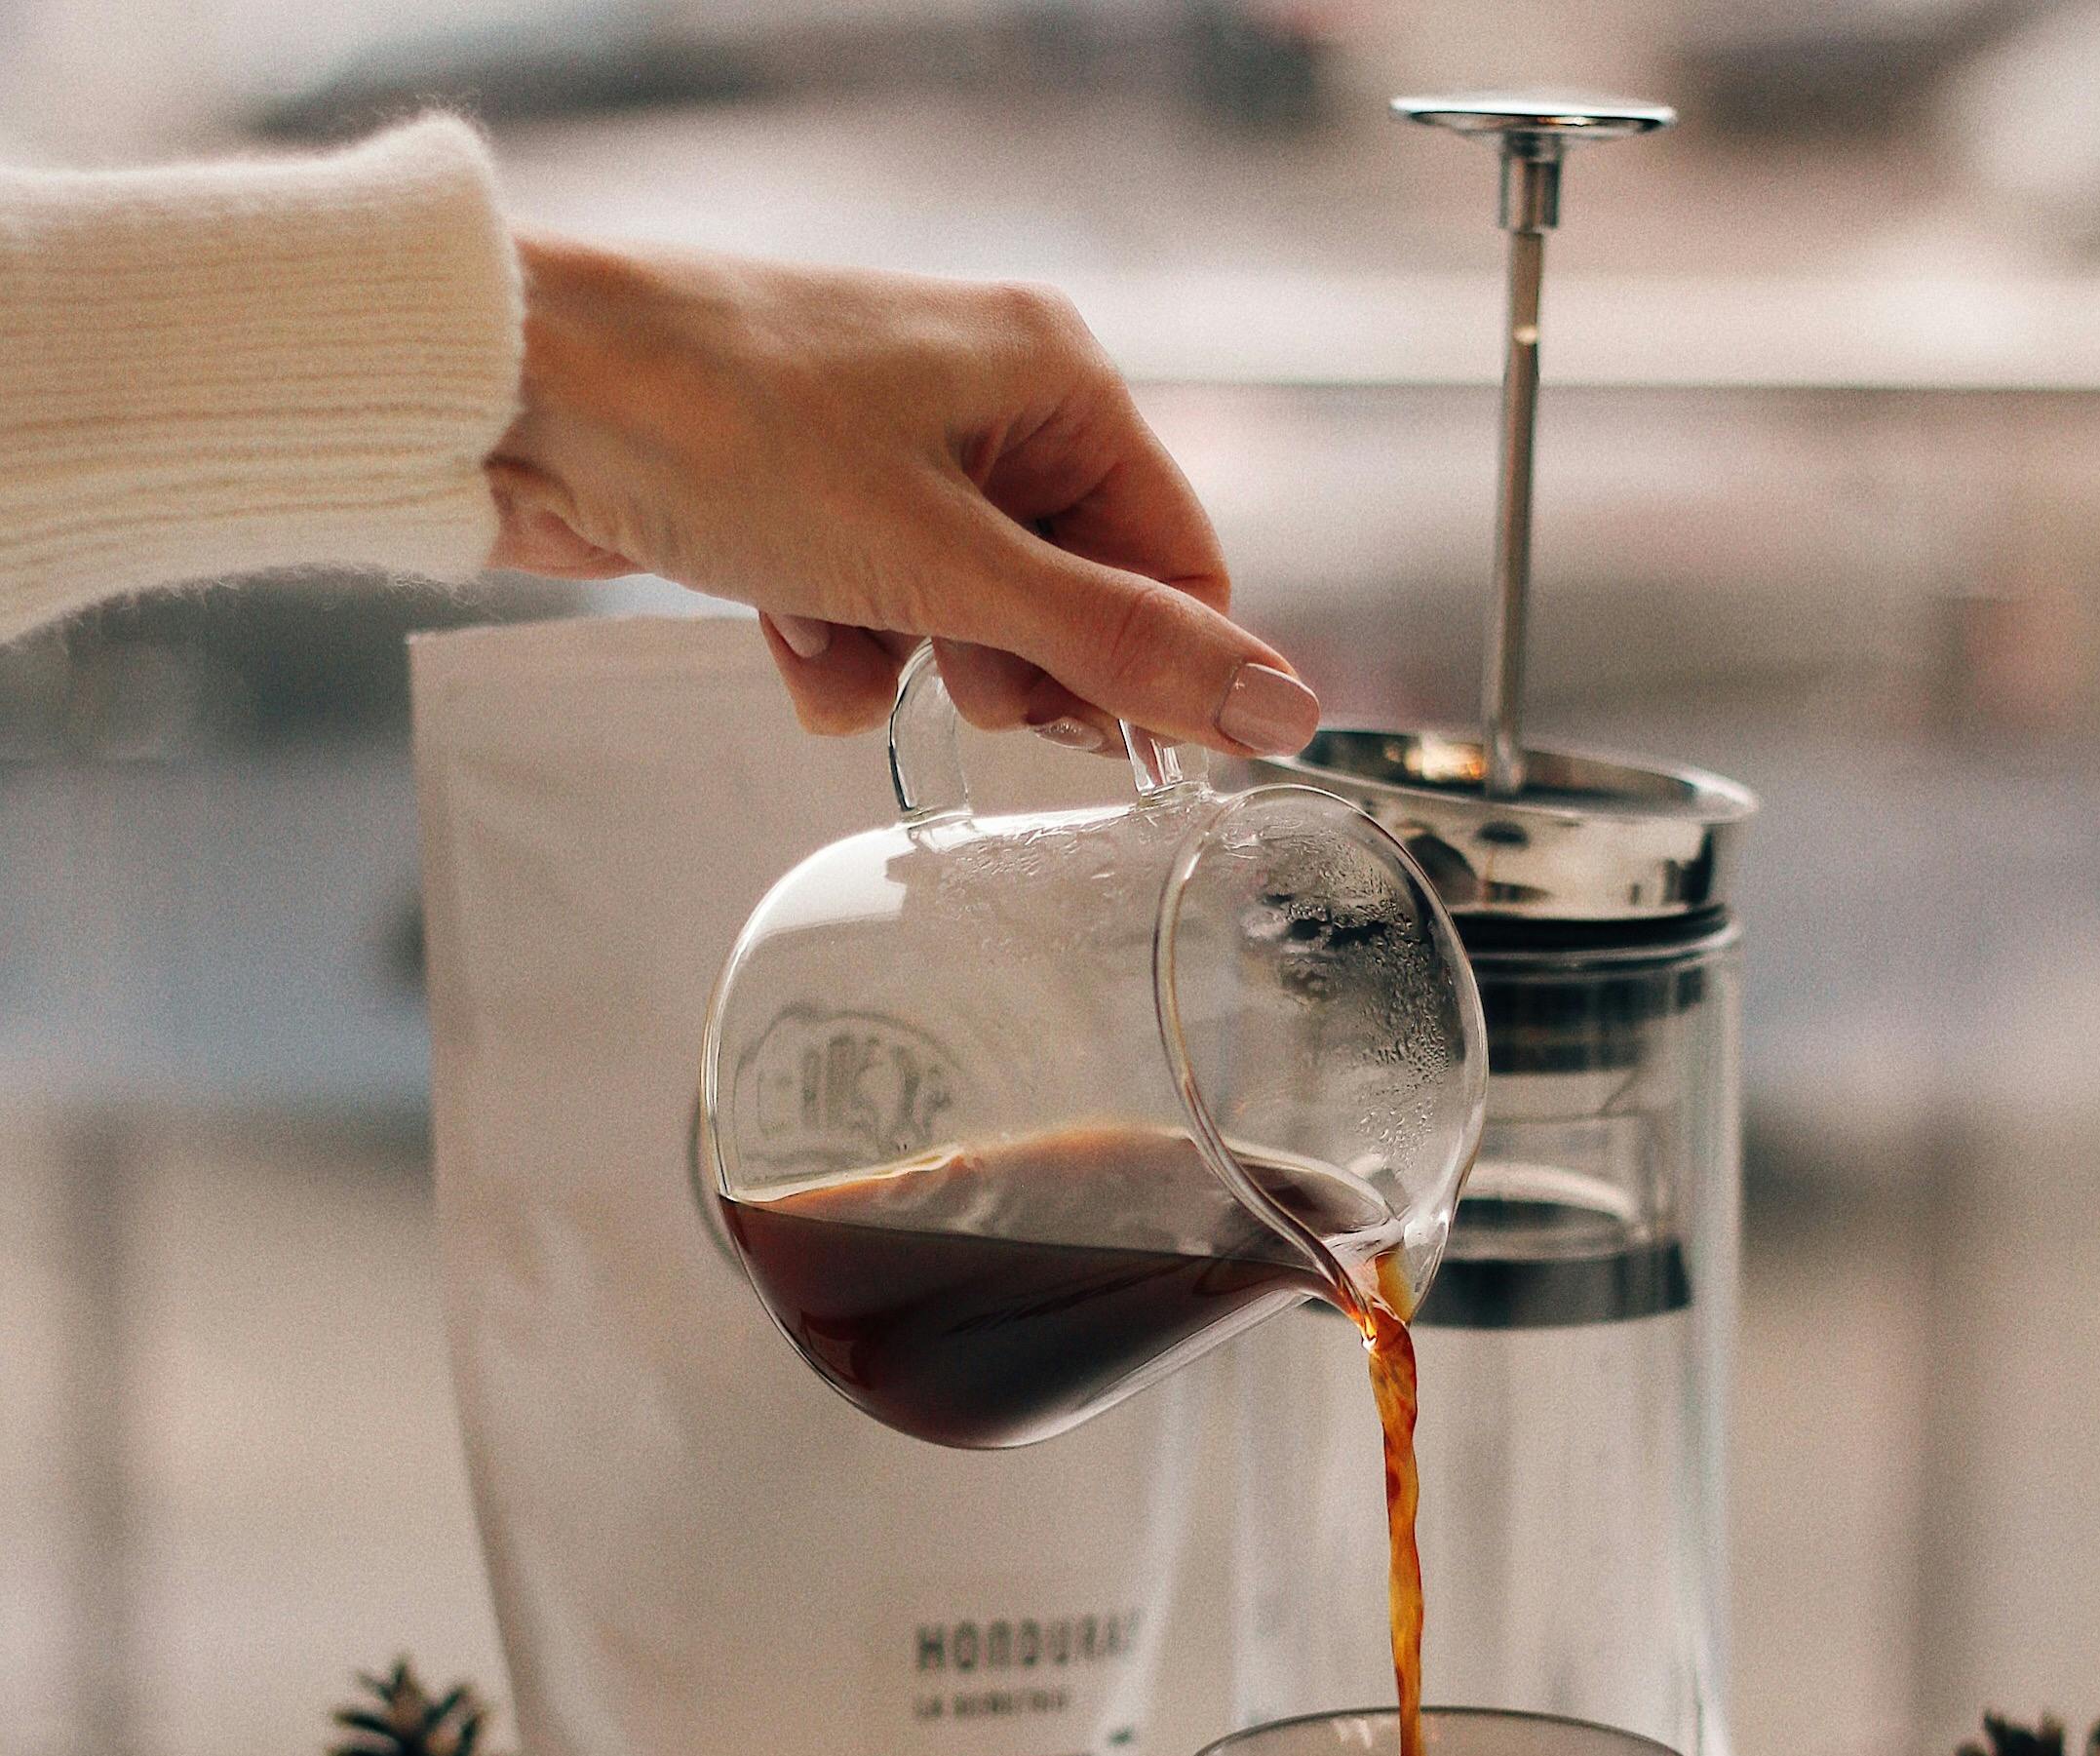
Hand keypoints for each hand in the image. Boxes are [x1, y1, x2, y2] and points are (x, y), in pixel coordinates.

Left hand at [485, 238, 1319, 757]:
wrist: (526, 388)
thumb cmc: (732, 430)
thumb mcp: (952, 564)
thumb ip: (1119, 647)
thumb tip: (1283, 712)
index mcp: (1059, 382)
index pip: (1178, 566)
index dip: (1145, 671)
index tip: (1092, 739)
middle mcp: (992, 405)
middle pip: (1075, 605)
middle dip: (1006, 663)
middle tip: (945, 657)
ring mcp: (896, 454)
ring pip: (967, 625)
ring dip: (905, 661)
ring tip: (832, 620)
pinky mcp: (815, 502)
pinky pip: (878, 616)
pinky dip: (833, 645)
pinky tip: (773, 615)